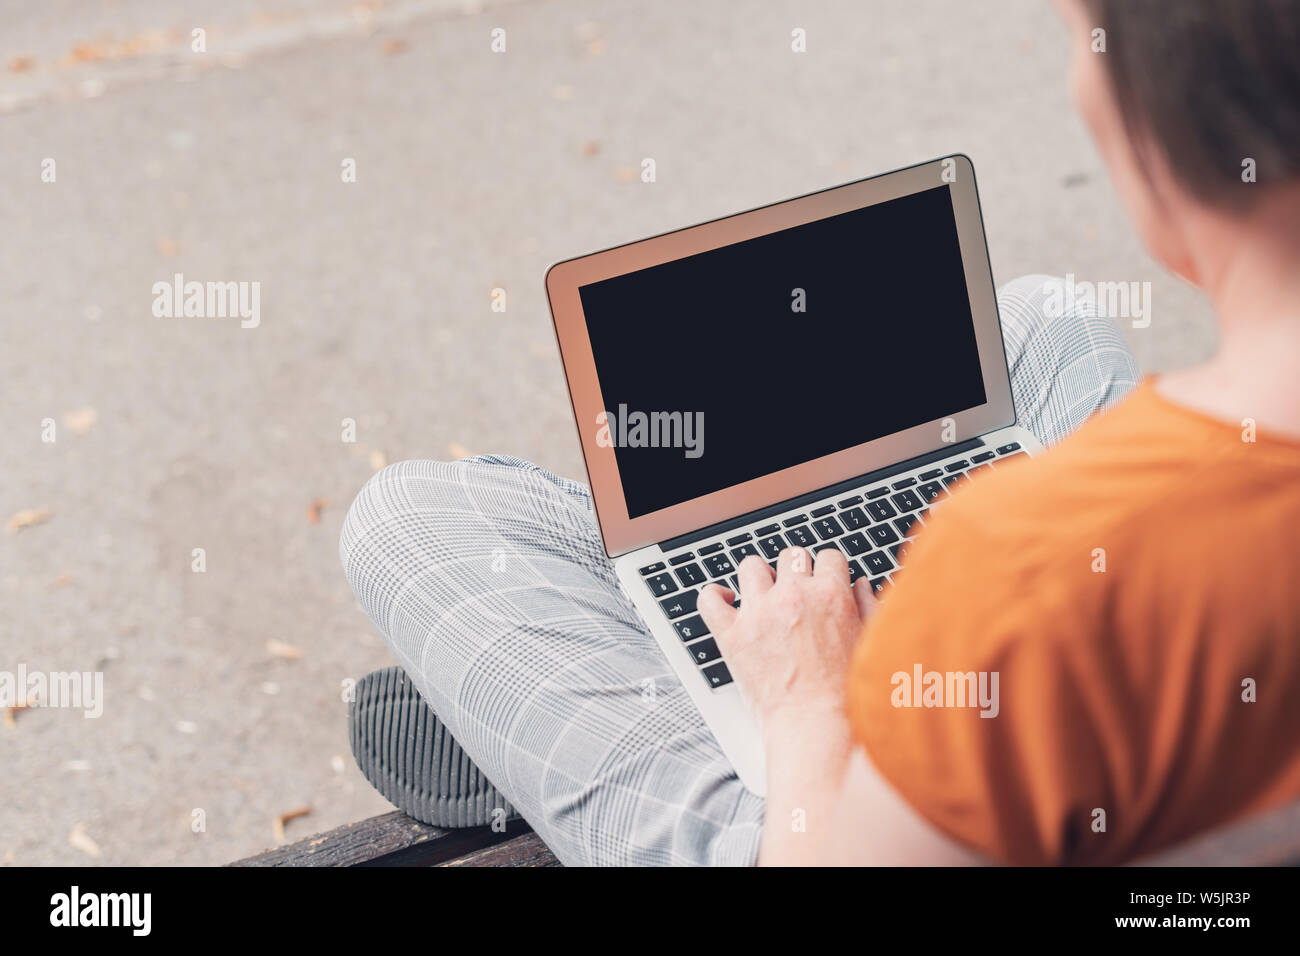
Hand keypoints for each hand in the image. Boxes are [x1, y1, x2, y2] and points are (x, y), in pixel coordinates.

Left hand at [697, 547, 875, 730]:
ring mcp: (759, 613)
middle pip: (791, 556)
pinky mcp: (731, 635)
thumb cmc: (848, 696)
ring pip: (751, 566)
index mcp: (831, 595)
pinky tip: (726, 603)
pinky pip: (709, 599)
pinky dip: (714, 596)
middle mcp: (793, 596)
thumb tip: (859, 584)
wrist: (816, 728)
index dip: (827, 570)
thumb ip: (868, 606)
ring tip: (763, 597)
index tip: (822, 582)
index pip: (828, 556)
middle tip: (796, 595)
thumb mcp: (871, 642)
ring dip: (759, 578)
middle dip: (795, 572)